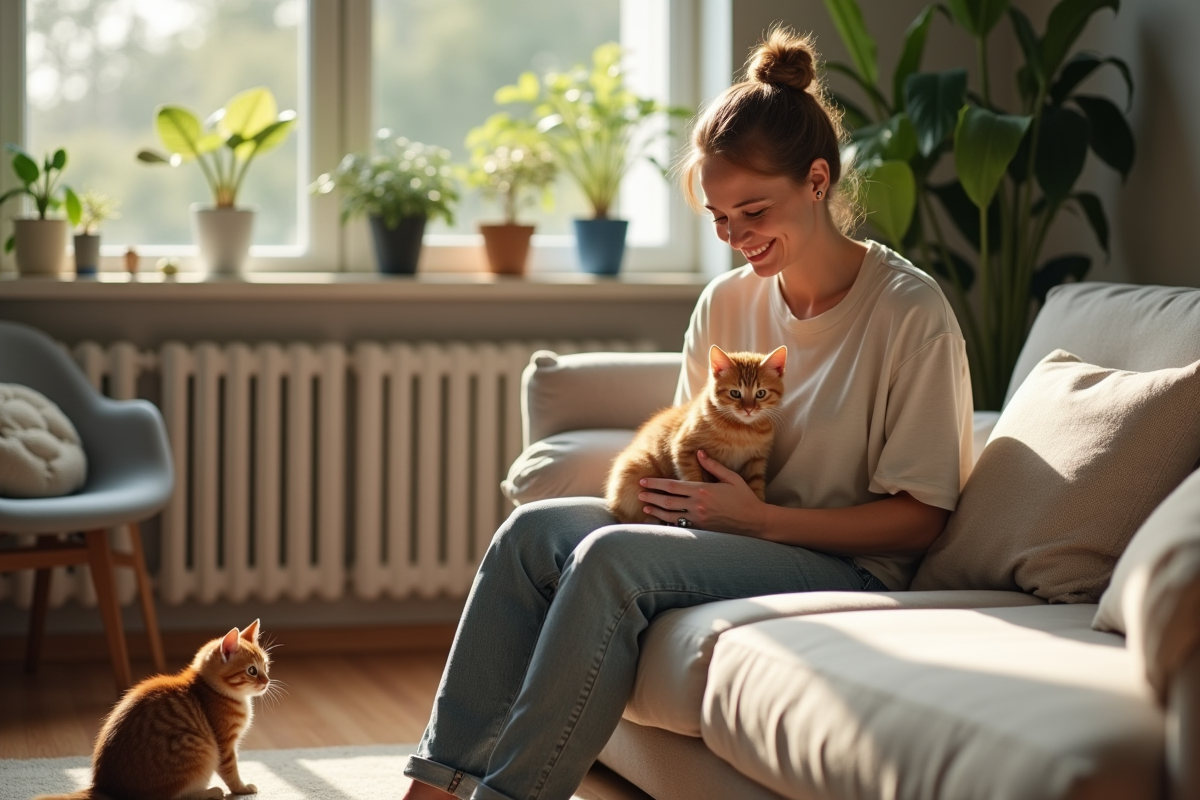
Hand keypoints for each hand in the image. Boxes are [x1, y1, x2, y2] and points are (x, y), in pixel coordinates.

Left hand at [638, 450, 765, 535]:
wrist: (754, 522)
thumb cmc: (744, 498)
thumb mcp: (731, 478)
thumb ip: (713, 466)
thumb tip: (700, 452)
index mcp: (702, 490)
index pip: (672, 486)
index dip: (655, 484)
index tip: (644, 481)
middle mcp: (697, 505)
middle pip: (667, 501)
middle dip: (651, 496)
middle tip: (639, 492)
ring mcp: (698, 519)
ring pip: (671, 515)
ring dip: (656, 510)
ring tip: (645, 505)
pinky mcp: (702, 530)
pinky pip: (680, 526)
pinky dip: (668, 523)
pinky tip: (660, 519)